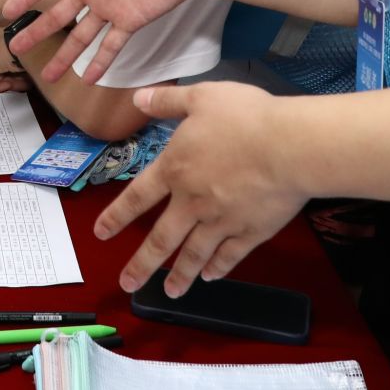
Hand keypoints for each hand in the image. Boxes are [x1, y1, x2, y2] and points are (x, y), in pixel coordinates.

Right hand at [0, 28, 28, 91]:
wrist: (31, 45)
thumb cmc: (4, 49)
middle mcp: (0, 46)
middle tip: (4, 85)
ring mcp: (15, 52)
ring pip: (9, 74)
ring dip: (11, 82)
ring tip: (17, 85)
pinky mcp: (28, 59)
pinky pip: (22, 75)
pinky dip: (22, 80)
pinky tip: (25, 82)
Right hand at [1, 0, 203, 83]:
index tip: (7, 11)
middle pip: (58, 13)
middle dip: (37, 31)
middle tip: (16, 47)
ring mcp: (110, 7)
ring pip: (81, 35)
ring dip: (64, 55)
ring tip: (48, 76)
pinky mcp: (131, 20)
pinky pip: (112, 44)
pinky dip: (100, 61)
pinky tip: (87, 78)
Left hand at [95, 82, 303, 297]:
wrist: (289, 147)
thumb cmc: (246, 118)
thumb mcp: (201, 97)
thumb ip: (168, 100)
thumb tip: (137, 98)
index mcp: (175, 169)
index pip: (137, 197)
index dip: (117, 216)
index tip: (100, 234)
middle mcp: (192, 202)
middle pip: (161, 239)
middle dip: (142, 264)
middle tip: (127, 283)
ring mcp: (221, 221)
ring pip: (194, 254)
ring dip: (179, 275)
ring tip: (169, 292)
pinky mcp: (251, 232)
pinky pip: (229, 256)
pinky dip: (218, 268)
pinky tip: (210, 276)